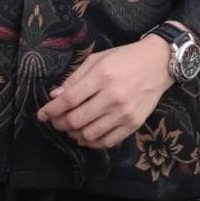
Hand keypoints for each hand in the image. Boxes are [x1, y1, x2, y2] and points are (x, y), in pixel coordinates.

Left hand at [36, 37, 173, 149]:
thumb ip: (76, 78)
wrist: (157, 63)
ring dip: (74, 134)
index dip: (51, 109)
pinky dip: (92, 142)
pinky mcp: (133, 124)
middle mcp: (113, 96)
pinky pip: (107, 142)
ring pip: (89, 134)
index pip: (69, 99)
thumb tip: (55, 96)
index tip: (42, 114)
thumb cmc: (124, 57)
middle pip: (77, 120)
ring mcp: (124, 113)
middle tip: (55, 121)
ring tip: (70, 128)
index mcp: (102, 76)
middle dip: (60, 123)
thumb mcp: (98, 59)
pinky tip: (86, 136)